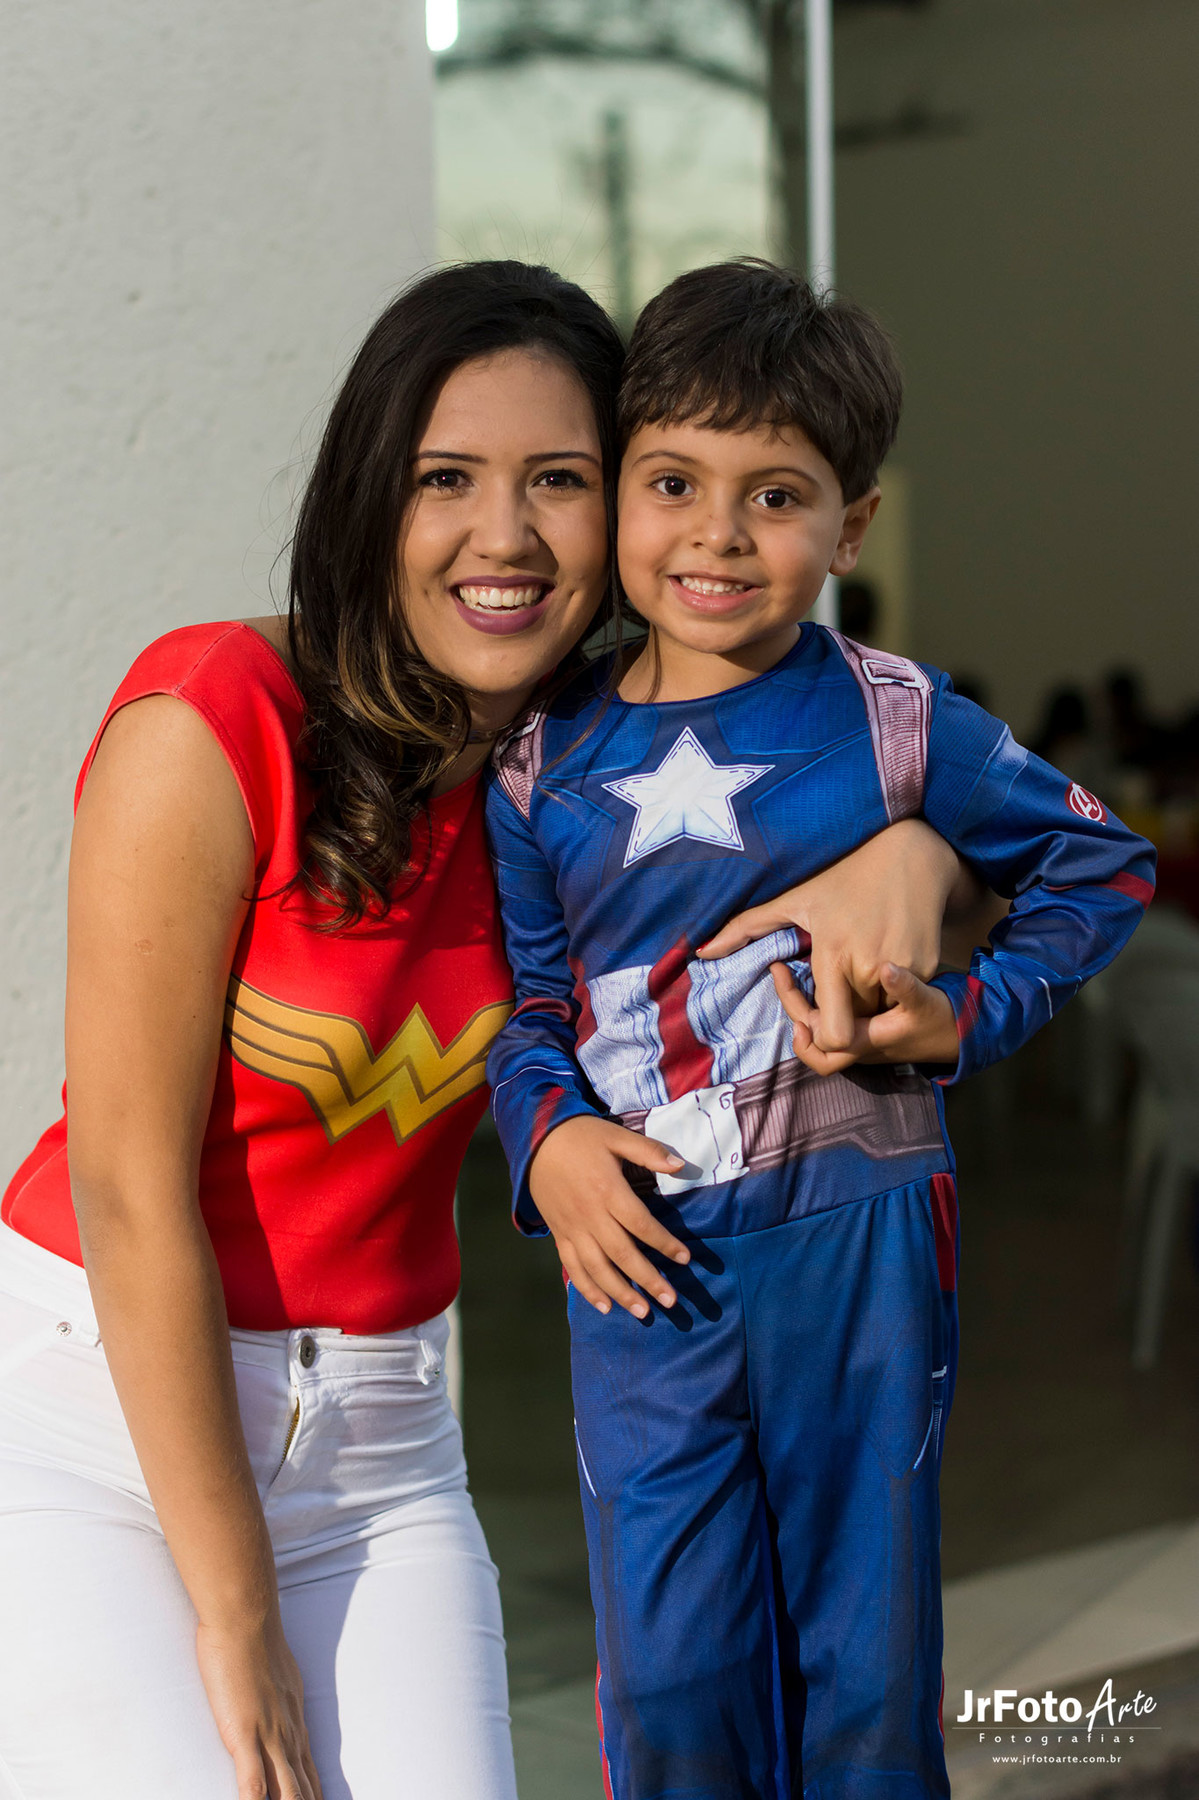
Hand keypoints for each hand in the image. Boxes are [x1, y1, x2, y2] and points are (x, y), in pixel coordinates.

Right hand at [196, 1615, 322, 1799]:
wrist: (245, 1618)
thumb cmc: (255, 1640)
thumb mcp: (277, 1673)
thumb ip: (276, 1696)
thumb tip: (274, 1702)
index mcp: (294, 1720)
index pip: (309, 1770)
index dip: (316, 1794)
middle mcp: (287, 1734)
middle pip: (303, 1787)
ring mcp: (268, 1736)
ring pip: (287, 1792)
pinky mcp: (243, 1735)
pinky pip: (252, 1783)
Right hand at [529, 1115, 691, 1317]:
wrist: (535, 1141)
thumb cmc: (582, 1137)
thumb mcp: (616, 1136)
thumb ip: (649, 1152)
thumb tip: (681, 1165)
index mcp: (608, 1190)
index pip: (641, 1224)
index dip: (664, 1243)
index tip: (685, 1259)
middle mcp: (590, 1215)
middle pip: (622, 1254)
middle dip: (648, 1279)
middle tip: (671, 1301)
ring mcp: (572, 1228)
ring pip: (597, 1267)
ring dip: (620, 1292)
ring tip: (642, 1313)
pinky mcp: (559, 1234)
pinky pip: (572, 1266)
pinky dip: (587, 1289)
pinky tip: (604, 1307)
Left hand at [698, 818, 961, 1054]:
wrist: (912, 856)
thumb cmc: (844, 876)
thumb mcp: (796, 897)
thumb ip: (746, 927)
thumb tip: (701, 951)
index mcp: (834, 954)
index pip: (833, 1034)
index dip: (819, 1031)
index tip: (809, 1004)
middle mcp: (870, 968)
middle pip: (855, 1029)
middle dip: (840, 1018)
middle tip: (830, 989)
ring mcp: (903, 971)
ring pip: (879, 1018)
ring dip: (864, 1007)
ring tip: (854, 970)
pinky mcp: (928, 969)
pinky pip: (901, 1000)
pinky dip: (888, 992)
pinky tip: (879, 957)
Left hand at [771, 959, 958, 1075]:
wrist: (957, 1033)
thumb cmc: (939, 1020)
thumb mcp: (925, 1001)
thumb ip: (907, 987)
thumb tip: (887, 969)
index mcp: (864, 1041)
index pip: (821, 1047)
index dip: (800, 1026)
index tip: (788, 985)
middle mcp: (856, 1044)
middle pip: (811, 1037)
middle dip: (792, 1007)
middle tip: (780, 971)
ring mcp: (858, 1036)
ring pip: (819, 1028)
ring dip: (802, 1003)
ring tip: (790, 970)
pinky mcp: (863, 1024)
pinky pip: (830, 1017)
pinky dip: (817, 1000)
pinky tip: (812, 973)